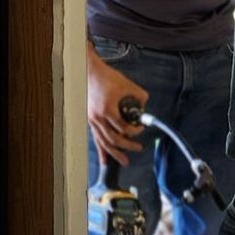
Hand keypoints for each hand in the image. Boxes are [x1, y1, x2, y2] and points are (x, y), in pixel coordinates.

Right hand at [87, 44, 146, 166]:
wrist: (89, 72)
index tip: (140, 129)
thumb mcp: (127, 85)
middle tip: (138, 148)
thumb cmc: (106, 77)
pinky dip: (101, 151)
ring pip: (104, 142)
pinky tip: (105, 161)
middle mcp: (98, 117)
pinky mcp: (90, 120)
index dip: (134, 131)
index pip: (123, 127)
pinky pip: (96, 139)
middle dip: (127, 146)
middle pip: (113, 139)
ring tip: (124, 161)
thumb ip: (139, 97)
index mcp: (107, 109)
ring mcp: (93, 120)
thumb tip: (144, 109)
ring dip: (115, 153)